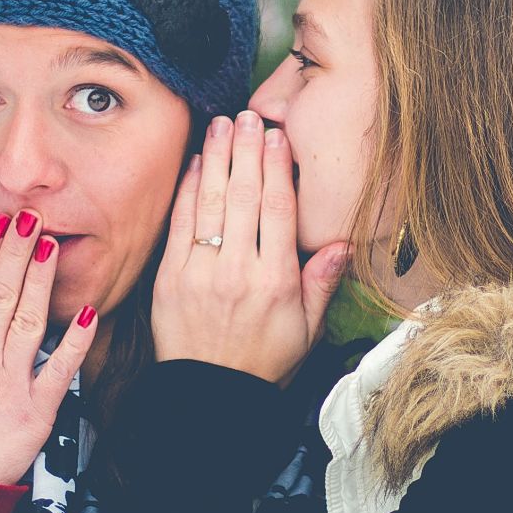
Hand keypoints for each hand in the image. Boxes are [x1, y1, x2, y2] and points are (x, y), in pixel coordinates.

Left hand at [152, 111, 349, 383]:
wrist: (211, 397)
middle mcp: (238, 272)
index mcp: (276, 282)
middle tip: (249, 115)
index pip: (278, 211)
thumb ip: (321, 283)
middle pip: (244, 196)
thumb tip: (342, 243)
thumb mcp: (307, 330)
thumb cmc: (263, 362)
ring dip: (217, 158)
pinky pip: (181, 224)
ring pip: (211, 203)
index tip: (278, 137)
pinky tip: (197, 162)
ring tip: (222, 124)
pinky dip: (189, 190)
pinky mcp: (170, 278)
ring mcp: (201, 272)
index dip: (278, 168)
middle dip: (247, 150)